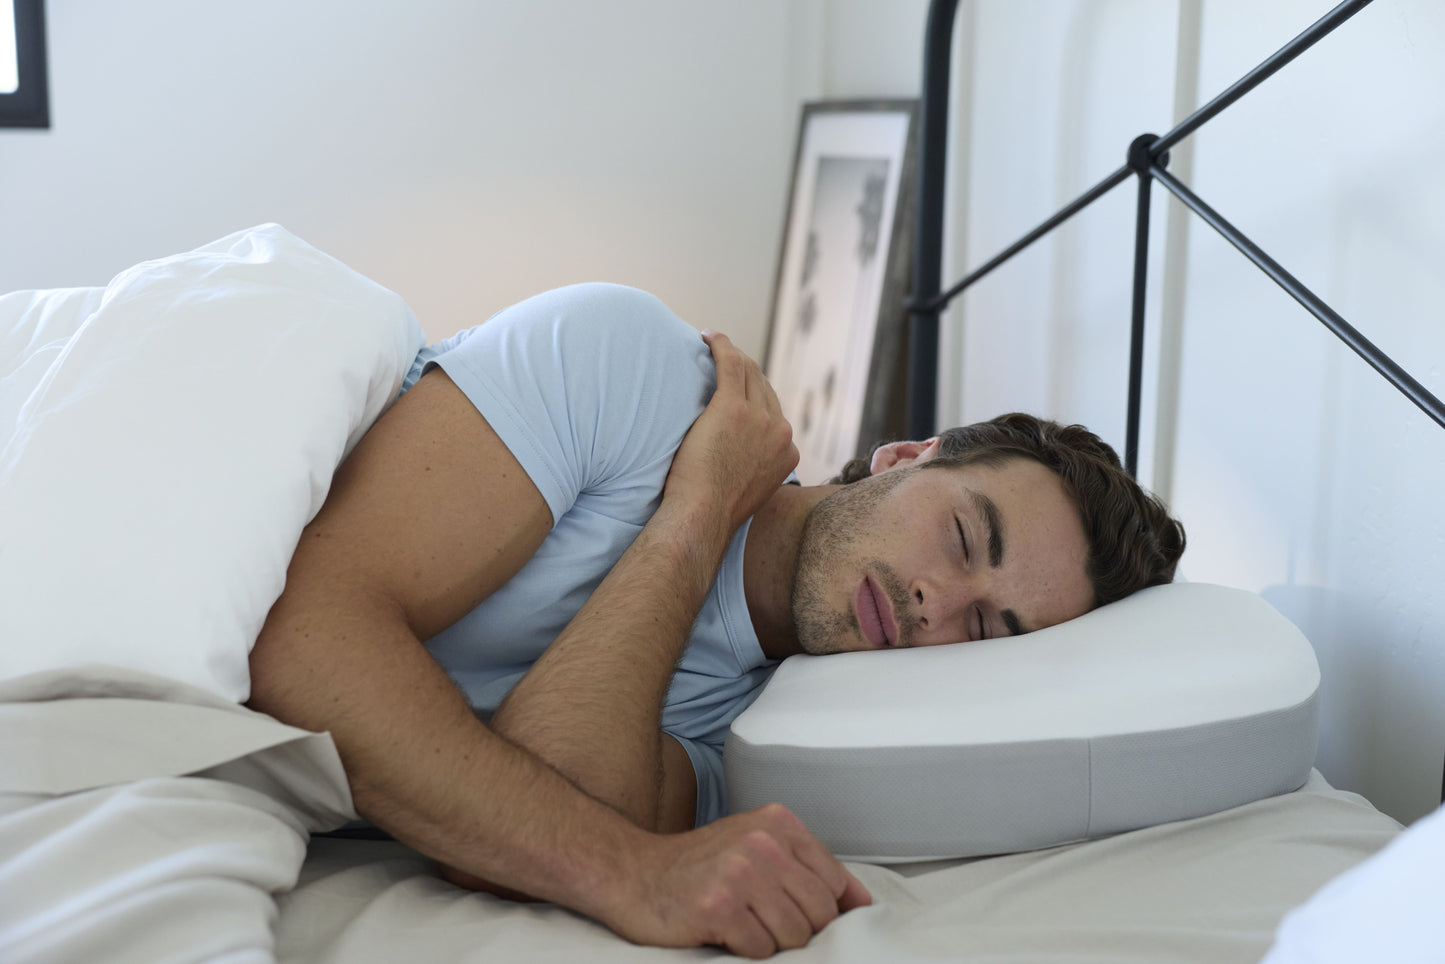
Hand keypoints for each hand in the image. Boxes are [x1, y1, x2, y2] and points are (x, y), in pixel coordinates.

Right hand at [603, 803, 871, 958]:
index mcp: (778, 822)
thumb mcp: (757, 847)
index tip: (798, 914)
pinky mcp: (719, 905)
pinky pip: (761, 950)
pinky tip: (723, 932)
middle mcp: (762, 842)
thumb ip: (806, 867)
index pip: (835, 882)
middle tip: (762, 922)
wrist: (633, 873)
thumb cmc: (699, 867)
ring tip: (742, 925)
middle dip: (798, 930)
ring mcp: (740, 872)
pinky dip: (746, 950)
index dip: (824, 910)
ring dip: (771, 942)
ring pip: (795, 935)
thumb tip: (861, 902)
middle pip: (820, 912)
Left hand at [664, 331, 797, 536]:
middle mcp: (781, 430)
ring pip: (749, 370)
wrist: (703, 516)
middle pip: (764, 386)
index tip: (736, 389)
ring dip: (732, 355)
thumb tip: (740, 464)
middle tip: (720, 363)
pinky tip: (707, 337)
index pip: (774, 410)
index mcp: (788, 451)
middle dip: (744, 371)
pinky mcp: (733, 406)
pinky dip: (720, 345)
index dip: (754, 395)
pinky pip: (730, 363)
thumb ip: (753, 470)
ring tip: (712, 348)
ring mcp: (760, 417)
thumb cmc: (713, 511)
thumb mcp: (748, 492)